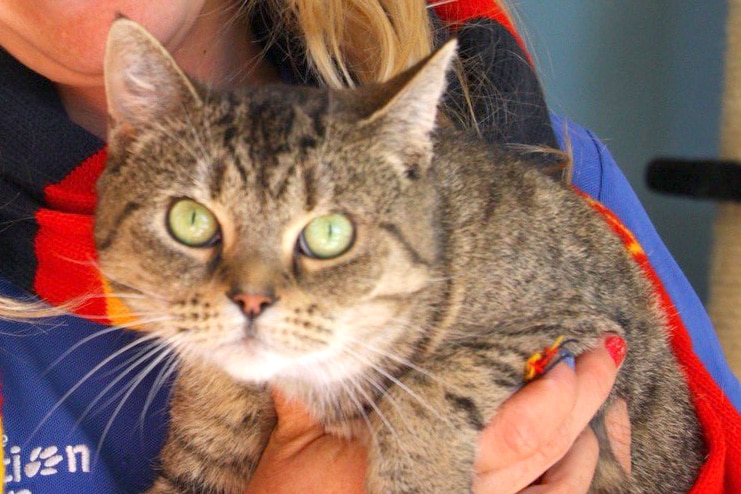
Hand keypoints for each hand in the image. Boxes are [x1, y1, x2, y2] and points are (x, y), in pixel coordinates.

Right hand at [245, 335, 628, 493]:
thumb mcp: (295, 444)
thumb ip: (308, 389)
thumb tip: (298, 341)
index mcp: (426, 459)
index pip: (514, 423)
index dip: (553, 387)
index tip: (570, 349)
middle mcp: (463, 491)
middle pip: (547, 444)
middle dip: (584, 395)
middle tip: (605, 352)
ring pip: (558, 486)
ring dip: (587, 441)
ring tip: (601, 403)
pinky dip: (569, 483)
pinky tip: (580, 459)